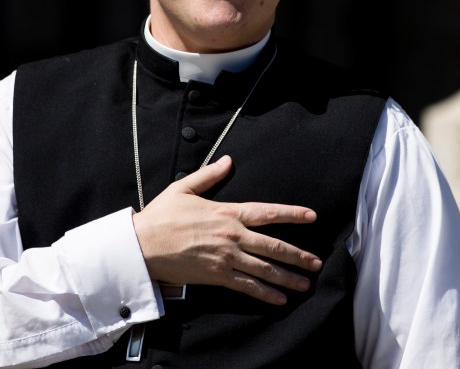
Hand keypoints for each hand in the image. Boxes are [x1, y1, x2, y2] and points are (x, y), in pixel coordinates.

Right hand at [131, 155, 321, 304]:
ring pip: (266, 269)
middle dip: (299, 255)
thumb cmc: (161, 216)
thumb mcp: (184, 188)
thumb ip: (209, 175)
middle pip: (274, 245)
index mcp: (227, 212)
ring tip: (305, 284)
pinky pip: (248, 286)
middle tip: (316, 262)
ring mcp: (227, 257)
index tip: (312, 216)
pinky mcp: (217, 276)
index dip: (292, 214)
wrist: (143, 244)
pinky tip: (280, 299)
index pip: (267, 212)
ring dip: (288, 277)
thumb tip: (227, 160)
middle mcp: (233, 235)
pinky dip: (266, 294)